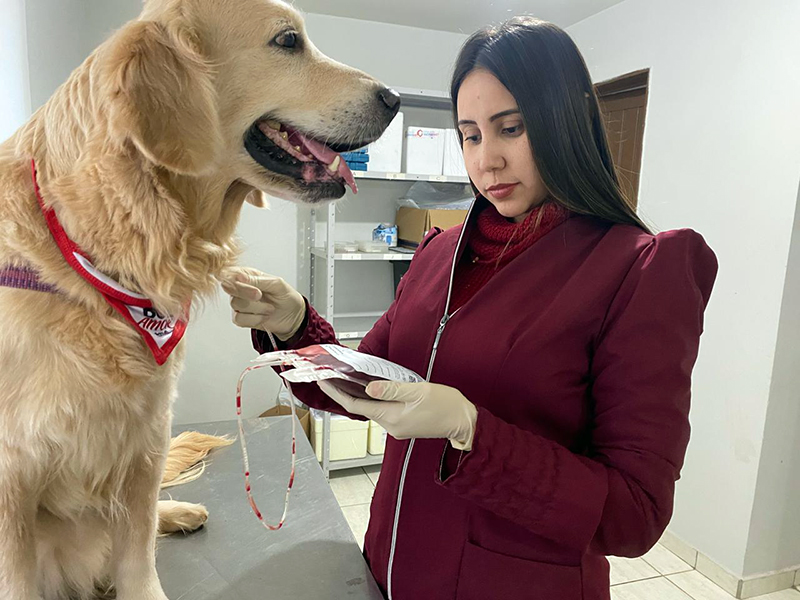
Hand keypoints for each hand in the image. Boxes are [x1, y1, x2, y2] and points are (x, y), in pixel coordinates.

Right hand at [220, 267, 305, 340]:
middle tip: (260, 296)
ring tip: (269, 308)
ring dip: (256, 308)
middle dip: (248, 294)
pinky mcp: (242, 318)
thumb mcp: (277, 284)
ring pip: (235, 304)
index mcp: (249, 276)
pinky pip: (238, 319)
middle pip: (230, 289)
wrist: (294, 316)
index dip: (237, 280)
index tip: (252, 286)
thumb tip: (240, 276)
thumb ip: (258, 280)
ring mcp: (240, 304)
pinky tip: (264, 316)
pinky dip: (254, 319)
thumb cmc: (287, 297)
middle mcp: (242, 289)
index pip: (232, 273)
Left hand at [317, 380, 477, 450]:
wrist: (464, 422)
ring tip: (345, 379)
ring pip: (370, 409)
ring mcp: (397, 426)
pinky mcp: (403, 424)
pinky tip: (369, 389)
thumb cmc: (446, 405)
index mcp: (392, 418)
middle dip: (343, 392)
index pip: (355, 406)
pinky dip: (371, 399)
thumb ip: (393, 389)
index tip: (323, 381)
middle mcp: (391, 426)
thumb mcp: (418, 391)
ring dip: (357, 395)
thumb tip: (369, 389)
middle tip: (329, 376)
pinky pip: (381, 410)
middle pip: (359, 408)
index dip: (337, 393)